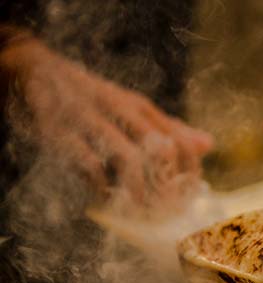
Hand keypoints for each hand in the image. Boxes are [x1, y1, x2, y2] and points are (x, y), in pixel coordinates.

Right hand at [0, 35, 212, 206]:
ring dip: (138, 189)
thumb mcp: (132, 109)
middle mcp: (119, 110)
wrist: (34, 71)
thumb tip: (208, 145)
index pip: (179, 140)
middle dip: (168, 185)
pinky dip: (99, 184)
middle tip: (169, 210)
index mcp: (139, 107)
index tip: (190, 196)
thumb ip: (169, 128)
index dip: (189, 172)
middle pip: (159, 149)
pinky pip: (86, 162)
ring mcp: (90, 119)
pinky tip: (104, 197)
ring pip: (127, 156)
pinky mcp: (59, 131)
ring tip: (141, 210)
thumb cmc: (91, 99)